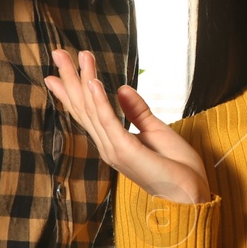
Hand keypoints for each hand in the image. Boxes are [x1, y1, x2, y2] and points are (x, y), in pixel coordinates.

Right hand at [44, 49, 209, 204]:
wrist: (191, 196)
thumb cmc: (177, 169)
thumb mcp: (156, 131)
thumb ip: (136, 111)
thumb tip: (122, 88)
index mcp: (113, 142)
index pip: (87, 112)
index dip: (71, 91)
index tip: (55, 72)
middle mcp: (108, 146)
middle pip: (83, 107)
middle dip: (71, 78)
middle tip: (58, 52)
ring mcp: (114, 149)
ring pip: (93, 109)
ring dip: (84, 80)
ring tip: (77, 57)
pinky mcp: (127, 151)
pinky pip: (110, 122)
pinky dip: (100, 101)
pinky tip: (93, 82)